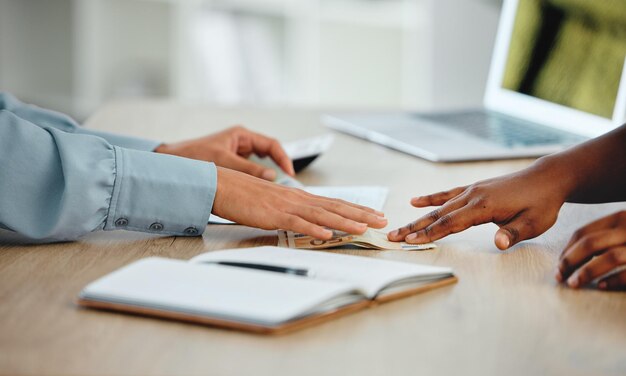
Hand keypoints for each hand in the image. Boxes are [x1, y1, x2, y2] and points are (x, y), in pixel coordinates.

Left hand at [155, 126, 294, 180]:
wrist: (170, 163)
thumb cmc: (192, 157)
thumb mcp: (224, 162)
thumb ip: (249, 170)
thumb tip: (272, 177)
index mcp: (241, 135)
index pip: (272, 145)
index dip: (283, 158)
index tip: (290, 173)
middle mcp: (241, 143)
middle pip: (269, 154)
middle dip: (279, 168)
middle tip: (288, 183)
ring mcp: (237, 154)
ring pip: (260, 164)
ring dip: (268, 175)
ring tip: (276, 189)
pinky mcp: (231, 165)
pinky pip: (250, 172)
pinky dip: (257, 180)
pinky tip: (259, 190)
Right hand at [213, 167, 387, 238]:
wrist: (221, 184)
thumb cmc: (243, 193)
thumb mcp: (271, 201)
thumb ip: (288, 209)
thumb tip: (301, 216)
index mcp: (298, 197)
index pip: (333, 202)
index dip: (355, 208)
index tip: (373, 213)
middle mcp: (297, 199)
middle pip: (335, 206)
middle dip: (361, 214)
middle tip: (382, 220)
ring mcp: (286, 206)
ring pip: (322, 214)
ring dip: (345, 221)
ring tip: (364, 227)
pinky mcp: (273, 215)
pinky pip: (297, 223)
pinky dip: (313, 229)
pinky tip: (328, 235)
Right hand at [387, 160, 569, 249]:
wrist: (546, 178)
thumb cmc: (542, 203)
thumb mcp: (534, 223)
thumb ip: (513, 233)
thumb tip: (498, 244)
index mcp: (484, 206)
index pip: (450, 223)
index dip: (429, 233)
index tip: (409, 241)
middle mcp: (472, 196)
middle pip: (437, 215)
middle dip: (414, 227)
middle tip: (393, 237)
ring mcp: (471, 191)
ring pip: (439, 207)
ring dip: (418, 218)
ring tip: (399, 227)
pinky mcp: (474, 189)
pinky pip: (447, 194)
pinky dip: (431, 198)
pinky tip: (416, 202)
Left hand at [556, 211, 625, 289]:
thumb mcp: (622, 231)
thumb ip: (605, 236)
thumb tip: (570, 257)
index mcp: (619, 218)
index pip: (583, 232)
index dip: (566, 250)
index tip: (558, 266)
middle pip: (591, 243)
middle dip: (571, 261)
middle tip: (559, 277)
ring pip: (610, 257)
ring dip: (587, 272)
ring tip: (574, 284)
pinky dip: (614, 280)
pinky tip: (601, 286)